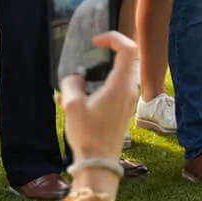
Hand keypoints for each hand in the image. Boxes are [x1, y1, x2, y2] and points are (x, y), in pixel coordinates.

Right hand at [59, 31, 139, 161]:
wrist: (99, 163)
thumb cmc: (87, 135)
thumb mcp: (72, 106)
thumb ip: (72, 84)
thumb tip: (75, 78)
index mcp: (120, 85)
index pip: (127, 49)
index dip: (113, 38)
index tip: (96, 41)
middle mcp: (130, 90)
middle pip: (129, 59)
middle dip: (111, 51)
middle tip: (93, 52)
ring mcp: (129, 100)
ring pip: (123, 74)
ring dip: (105, 70)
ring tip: (81, 81)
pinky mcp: (124, 109)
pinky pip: (118, 87)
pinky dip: (104, 84)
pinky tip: (82, 98)